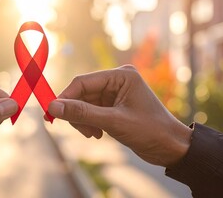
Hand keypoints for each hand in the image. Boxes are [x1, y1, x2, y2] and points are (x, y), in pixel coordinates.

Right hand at [48, 65, 191, 166]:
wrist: (171, 148)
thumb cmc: (150, 131)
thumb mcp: (114, 122)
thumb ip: (82, 113)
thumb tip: (53, 107)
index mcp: (121, 75)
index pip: (83, 82)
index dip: (65, 97)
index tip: (51, 113)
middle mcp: (116, 80)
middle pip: (81, 92)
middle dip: (76, 112)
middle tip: (79, 130)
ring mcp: (115, 93)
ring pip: (84, 103)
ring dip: (83, 120)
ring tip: (92, 134)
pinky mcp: (113, 105)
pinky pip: (91, 111)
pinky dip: (89, 123)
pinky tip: (97, 134)